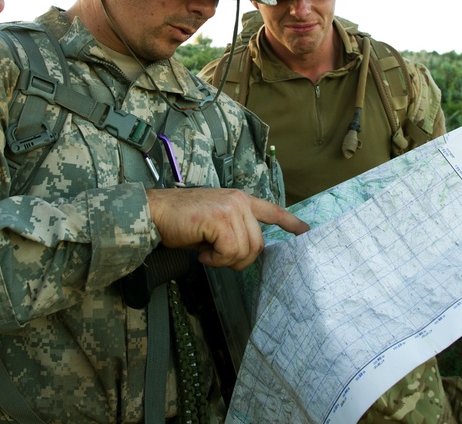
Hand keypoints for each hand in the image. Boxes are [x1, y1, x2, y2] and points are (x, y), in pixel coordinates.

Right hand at [147, 188, 308, 270]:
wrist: (155, 213)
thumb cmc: (180, 222)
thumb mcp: (214, 224)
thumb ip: (234, 232)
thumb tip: (247, 253)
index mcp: (239, 200)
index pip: (272, 210)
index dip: (291, 223)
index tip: (307, 232)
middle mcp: (239, 200)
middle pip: (258, 245)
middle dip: (238, 259)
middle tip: (215, 256)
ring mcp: (231, 207)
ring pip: (245, 251)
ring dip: (224, 260)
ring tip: (206, 250)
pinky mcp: (221, 218)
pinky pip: (230, 252)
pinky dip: (215, 260)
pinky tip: (202, 252)